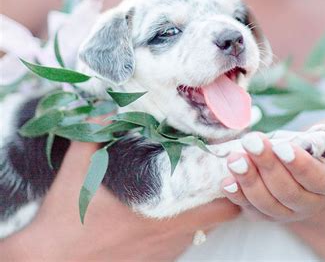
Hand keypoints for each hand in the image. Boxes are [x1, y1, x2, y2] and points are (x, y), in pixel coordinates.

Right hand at [2, 141, 239, 261]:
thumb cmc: (66, 217)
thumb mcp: (79, 168)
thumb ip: (95, 133)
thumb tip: (107, 104)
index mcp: (162, 211)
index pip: (222, 202)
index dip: (232, 181)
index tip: (231, 159)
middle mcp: (170, 236)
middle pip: (222, 218)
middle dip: (226, 194)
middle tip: (221, 169)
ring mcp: (163, 254)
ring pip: (203, 231)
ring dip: (206, 209)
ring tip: (200, 184)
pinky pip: (181, 243)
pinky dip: (185, 226)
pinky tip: (170, 209)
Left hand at [221, 127, 324, 222]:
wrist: (313, 172)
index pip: (316, 178)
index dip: (299, 164)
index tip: (282, 146)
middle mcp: (311, 203)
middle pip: (288, 191)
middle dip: (267, 166)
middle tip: (252, 143)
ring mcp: (287, 212)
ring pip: (267, 203)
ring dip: (248, 180)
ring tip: (235, 158)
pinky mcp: (266, 213)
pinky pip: (251, 210)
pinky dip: (237, 196)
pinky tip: (227, 180)